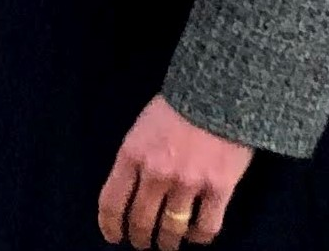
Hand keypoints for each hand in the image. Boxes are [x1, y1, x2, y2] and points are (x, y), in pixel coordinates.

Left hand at [99, 96, 252, 245]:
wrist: (216, 93)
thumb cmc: (176, 108)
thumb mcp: (141, 128)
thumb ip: (134, 159)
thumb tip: (129, 190)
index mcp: (131, 154)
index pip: (111, 201)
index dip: (110, 225)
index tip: (113, 237)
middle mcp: (156, 172)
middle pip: (141, 220)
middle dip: (139, 238)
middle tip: (142, 243)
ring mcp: (188, 182)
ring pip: (171, 229)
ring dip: (167, 243)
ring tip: (167, 244)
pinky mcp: (218, 188)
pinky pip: (206, 227)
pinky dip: (198, 237)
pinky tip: (194, 235)